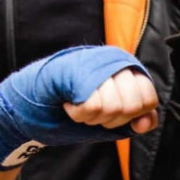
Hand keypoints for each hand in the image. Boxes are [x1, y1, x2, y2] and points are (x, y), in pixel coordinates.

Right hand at [0, 46, 158, 169]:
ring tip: (78, 105)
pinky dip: (79, 114)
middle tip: (92, 110)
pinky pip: (93, 106)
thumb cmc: (71, 113)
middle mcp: (112, 58)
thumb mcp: (111, 120)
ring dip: (93, 117)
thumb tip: (146, 121)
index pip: (150, 99)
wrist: (30, 110)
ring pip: (114, 107)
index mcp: (125, 68)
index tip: (110, 114)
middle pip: (133, 105)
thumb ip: (135, 120)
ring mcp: (94, 61)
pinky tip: (68, 103)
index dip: (131, 116)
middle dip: (112, 119)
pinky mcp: (75, 70)